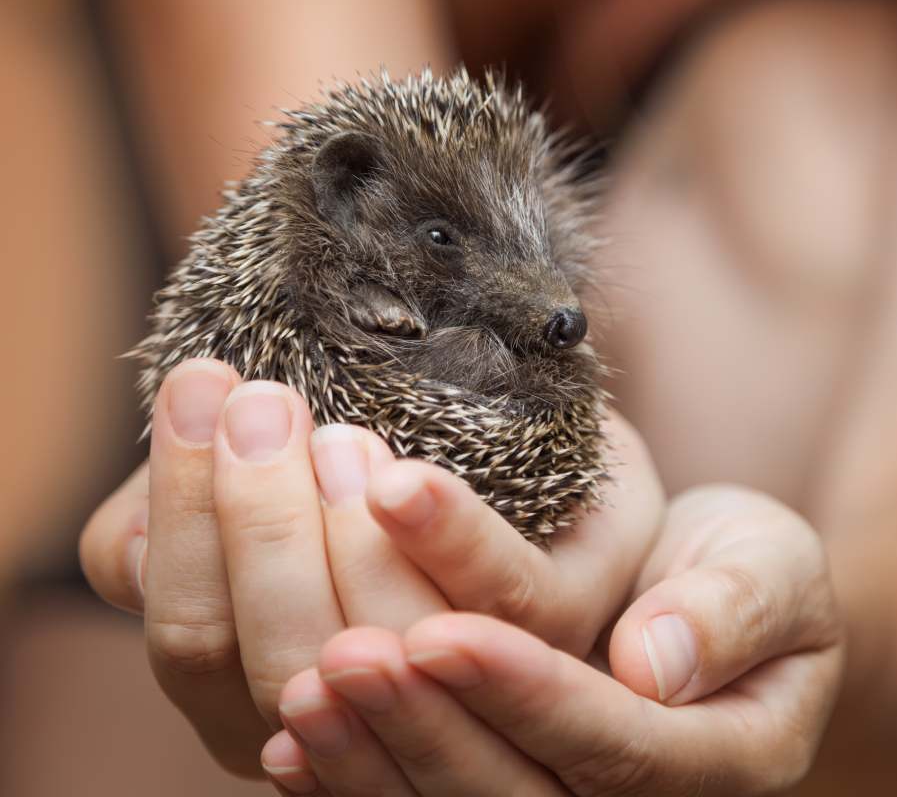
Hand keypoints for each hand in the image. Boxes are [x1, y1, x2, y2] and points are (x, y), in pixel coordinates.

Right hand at [79, 357, 663, 775]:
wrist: (521, 419)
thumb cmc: (364, 456)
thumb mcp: (250, 487)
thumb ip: (181, 520)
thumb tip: (126, 537)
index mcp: (267, 690)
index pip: (193, 643)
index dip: (181, 527)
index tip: (196, 398)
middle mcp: (357, 712)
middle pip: (277, 659)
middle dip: (260, 529)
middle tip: (259, 404)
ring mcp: (461, 681)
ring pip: (384, 642)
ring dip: (340, 539)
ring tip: (333, 436)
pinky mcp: (556, 626)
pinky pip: (507, 600)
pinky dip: (449, 540)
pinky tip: (402, 484)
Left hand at [262, 486, 843, 795]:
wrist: (715, 596)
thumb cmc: (751, 570)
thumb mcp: (776, 569)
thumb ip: (736, 608)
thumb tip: (659, 660)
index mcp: (717, 760)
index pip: (615, 746)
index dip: (527, 695)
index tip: (447, 633)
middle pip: (517, 794)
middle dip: (429, 727)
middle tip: (351, 656)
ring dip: (374, 753)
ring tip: (311, 682)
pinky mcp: (501, 779)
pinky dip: (353, 777)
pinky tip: (294, 734)